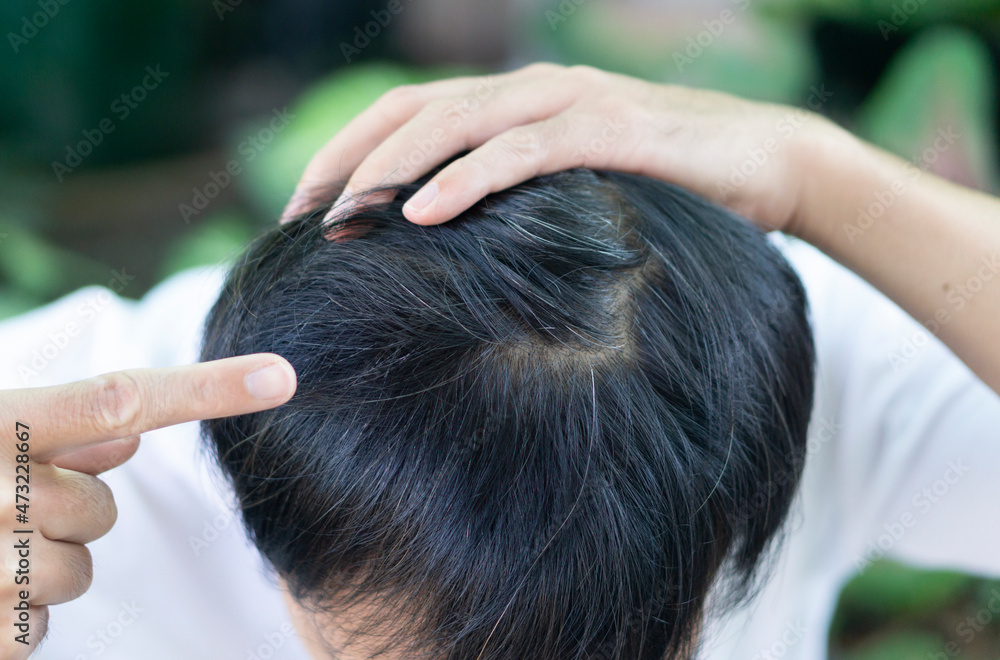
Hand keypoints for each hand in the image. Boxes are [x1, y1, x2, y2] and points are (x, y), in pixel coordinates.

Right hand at [0, 354, 295, 657]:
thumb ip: (56, 430)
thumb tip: (132, 430)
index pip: (120, 398)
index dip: (208, 387)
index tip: (283, 376)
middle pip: (100, 508)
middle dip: (66, 512)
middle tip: (0, 511)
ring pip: (78, 571)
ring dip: (42, 569)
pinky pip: (38, 627)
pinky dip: (13, 617)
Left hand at [281, 62, 840, 234]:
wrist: (770, 164)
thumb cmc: (669, 190)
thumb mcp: (577, 197)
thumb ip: (521, 208)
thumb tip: (455, 262)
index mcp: (516, 104)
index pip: (410, 115)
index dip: (350, 153)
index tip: (305, 210)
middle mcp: (532, 90)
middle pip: (414, 110)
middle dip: (349, 160)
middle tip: (300, 217)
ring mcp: (569, 102)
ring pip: (456, 120)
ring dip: (391, 167)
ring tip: (342, 215)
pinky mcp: (609, 131)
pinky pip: (521, 151)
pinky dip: (466, 180)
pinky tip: (421, 214)